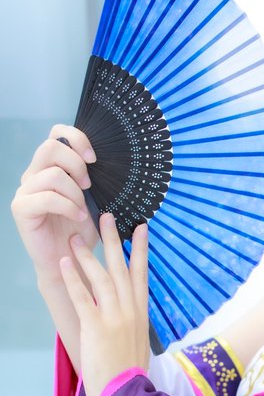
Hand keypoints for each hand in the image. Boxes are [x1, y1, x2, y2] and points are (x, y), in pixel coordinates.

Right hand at [11, 125, 99, 288]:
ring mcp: (25, 191)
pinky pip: (46, 198)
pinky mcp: (21, 209)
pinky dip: (68, 207)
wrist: (71, 261)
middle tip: (89, 187)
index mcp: (50, 167)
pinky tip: (79, 217)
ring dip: (75, 192)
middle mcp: (34, 175)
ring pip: (52, 174)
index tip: (95, 159)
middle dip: (77, 166)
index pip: (57, 133)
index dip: (77, 138)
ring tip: (83, 209)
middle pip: (51, 147)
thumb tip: (110, 158)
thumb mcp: (94, 199)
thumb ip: (93, 177)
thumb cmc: (82, 231)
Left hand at [60, 213, 149, 395]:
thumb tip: (127, 311)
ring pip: (102, 278)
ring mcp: (115, 318)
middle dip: (114, 241)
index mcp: (140, 314)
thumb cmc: (129, 372)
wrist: (126, 393)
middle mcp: (130, 311)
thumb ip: (131, 322)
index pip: (141, 274)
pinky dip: (73, 279)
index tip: (140, 228)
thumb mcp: (137, 342)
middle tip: (106, 216)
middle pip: (121, 268)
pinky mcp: (97, 327)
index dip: (140, 249)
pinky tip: (64, 263)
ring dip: (88, 255)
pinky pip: (83, 298)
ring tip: (76, 237)